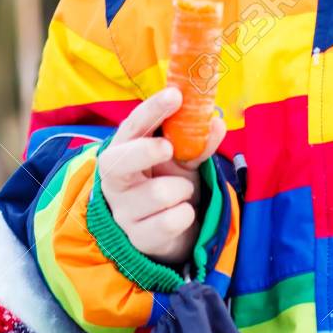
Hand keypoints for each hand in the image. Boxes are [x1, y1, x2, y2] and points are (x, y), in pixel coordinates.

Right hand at [99, 86, 227, 266]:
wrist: (166, 230)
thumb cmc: (168, 181)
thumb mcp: (182, 159)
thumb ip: (197, 141)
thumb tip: (217, 123)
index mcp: (124, 150)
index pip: (132, 125)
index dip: (152, 109)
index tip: (175, 95)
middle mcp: (115, 180)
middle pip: (120, 161)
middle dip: (146, 151)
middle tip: (169, 148)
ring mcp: (123, 211)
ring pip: (159, 193)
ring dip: (182, 189)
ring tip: (182, 191)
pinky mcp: (138, 238)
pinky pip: (172, 221)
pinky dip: (186, 214)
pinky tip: (182, 213)